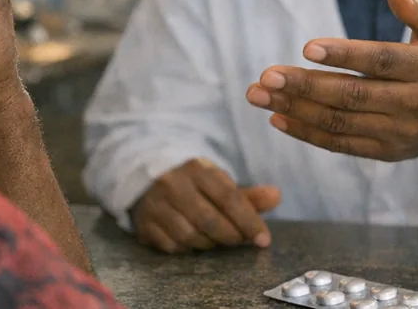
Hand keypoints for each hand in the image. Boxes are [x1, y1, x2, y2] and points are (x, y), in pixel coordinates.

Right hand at [130, 158, 280, 253]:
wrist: (141, 174)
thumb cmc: (188, 181)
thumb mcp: (215, 181)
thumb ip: (246, 195)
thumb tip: (277, 196)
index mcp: (196, 169)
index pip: (229, 198)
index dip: (249, 221)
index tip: (263, 239)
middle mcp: (173, 184)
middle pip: (210, 221)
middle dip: (232, 236)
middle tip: (241, 240)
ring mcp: (155, 205)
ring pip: (191, 236)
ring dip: (210, 244)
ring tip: (217, 239)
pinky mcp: (143, 224)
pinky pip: (172, 246)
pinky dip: (187, 248)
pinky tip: (193, 240)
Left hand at [245, 0, 417, 160]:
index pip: (382, 61)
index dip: (345, 55)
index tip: (306, 48)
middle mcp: (415, 104)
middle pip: (352, 95)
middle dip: (304, 85)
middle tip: (265, 75)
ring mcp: (400, 133)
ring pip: (340, 122)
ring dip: (295, 108)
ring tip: (258, 94)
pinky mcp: (387, 151)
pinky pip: (341, 144)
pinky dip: (307, 133)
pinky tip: (277, 117)